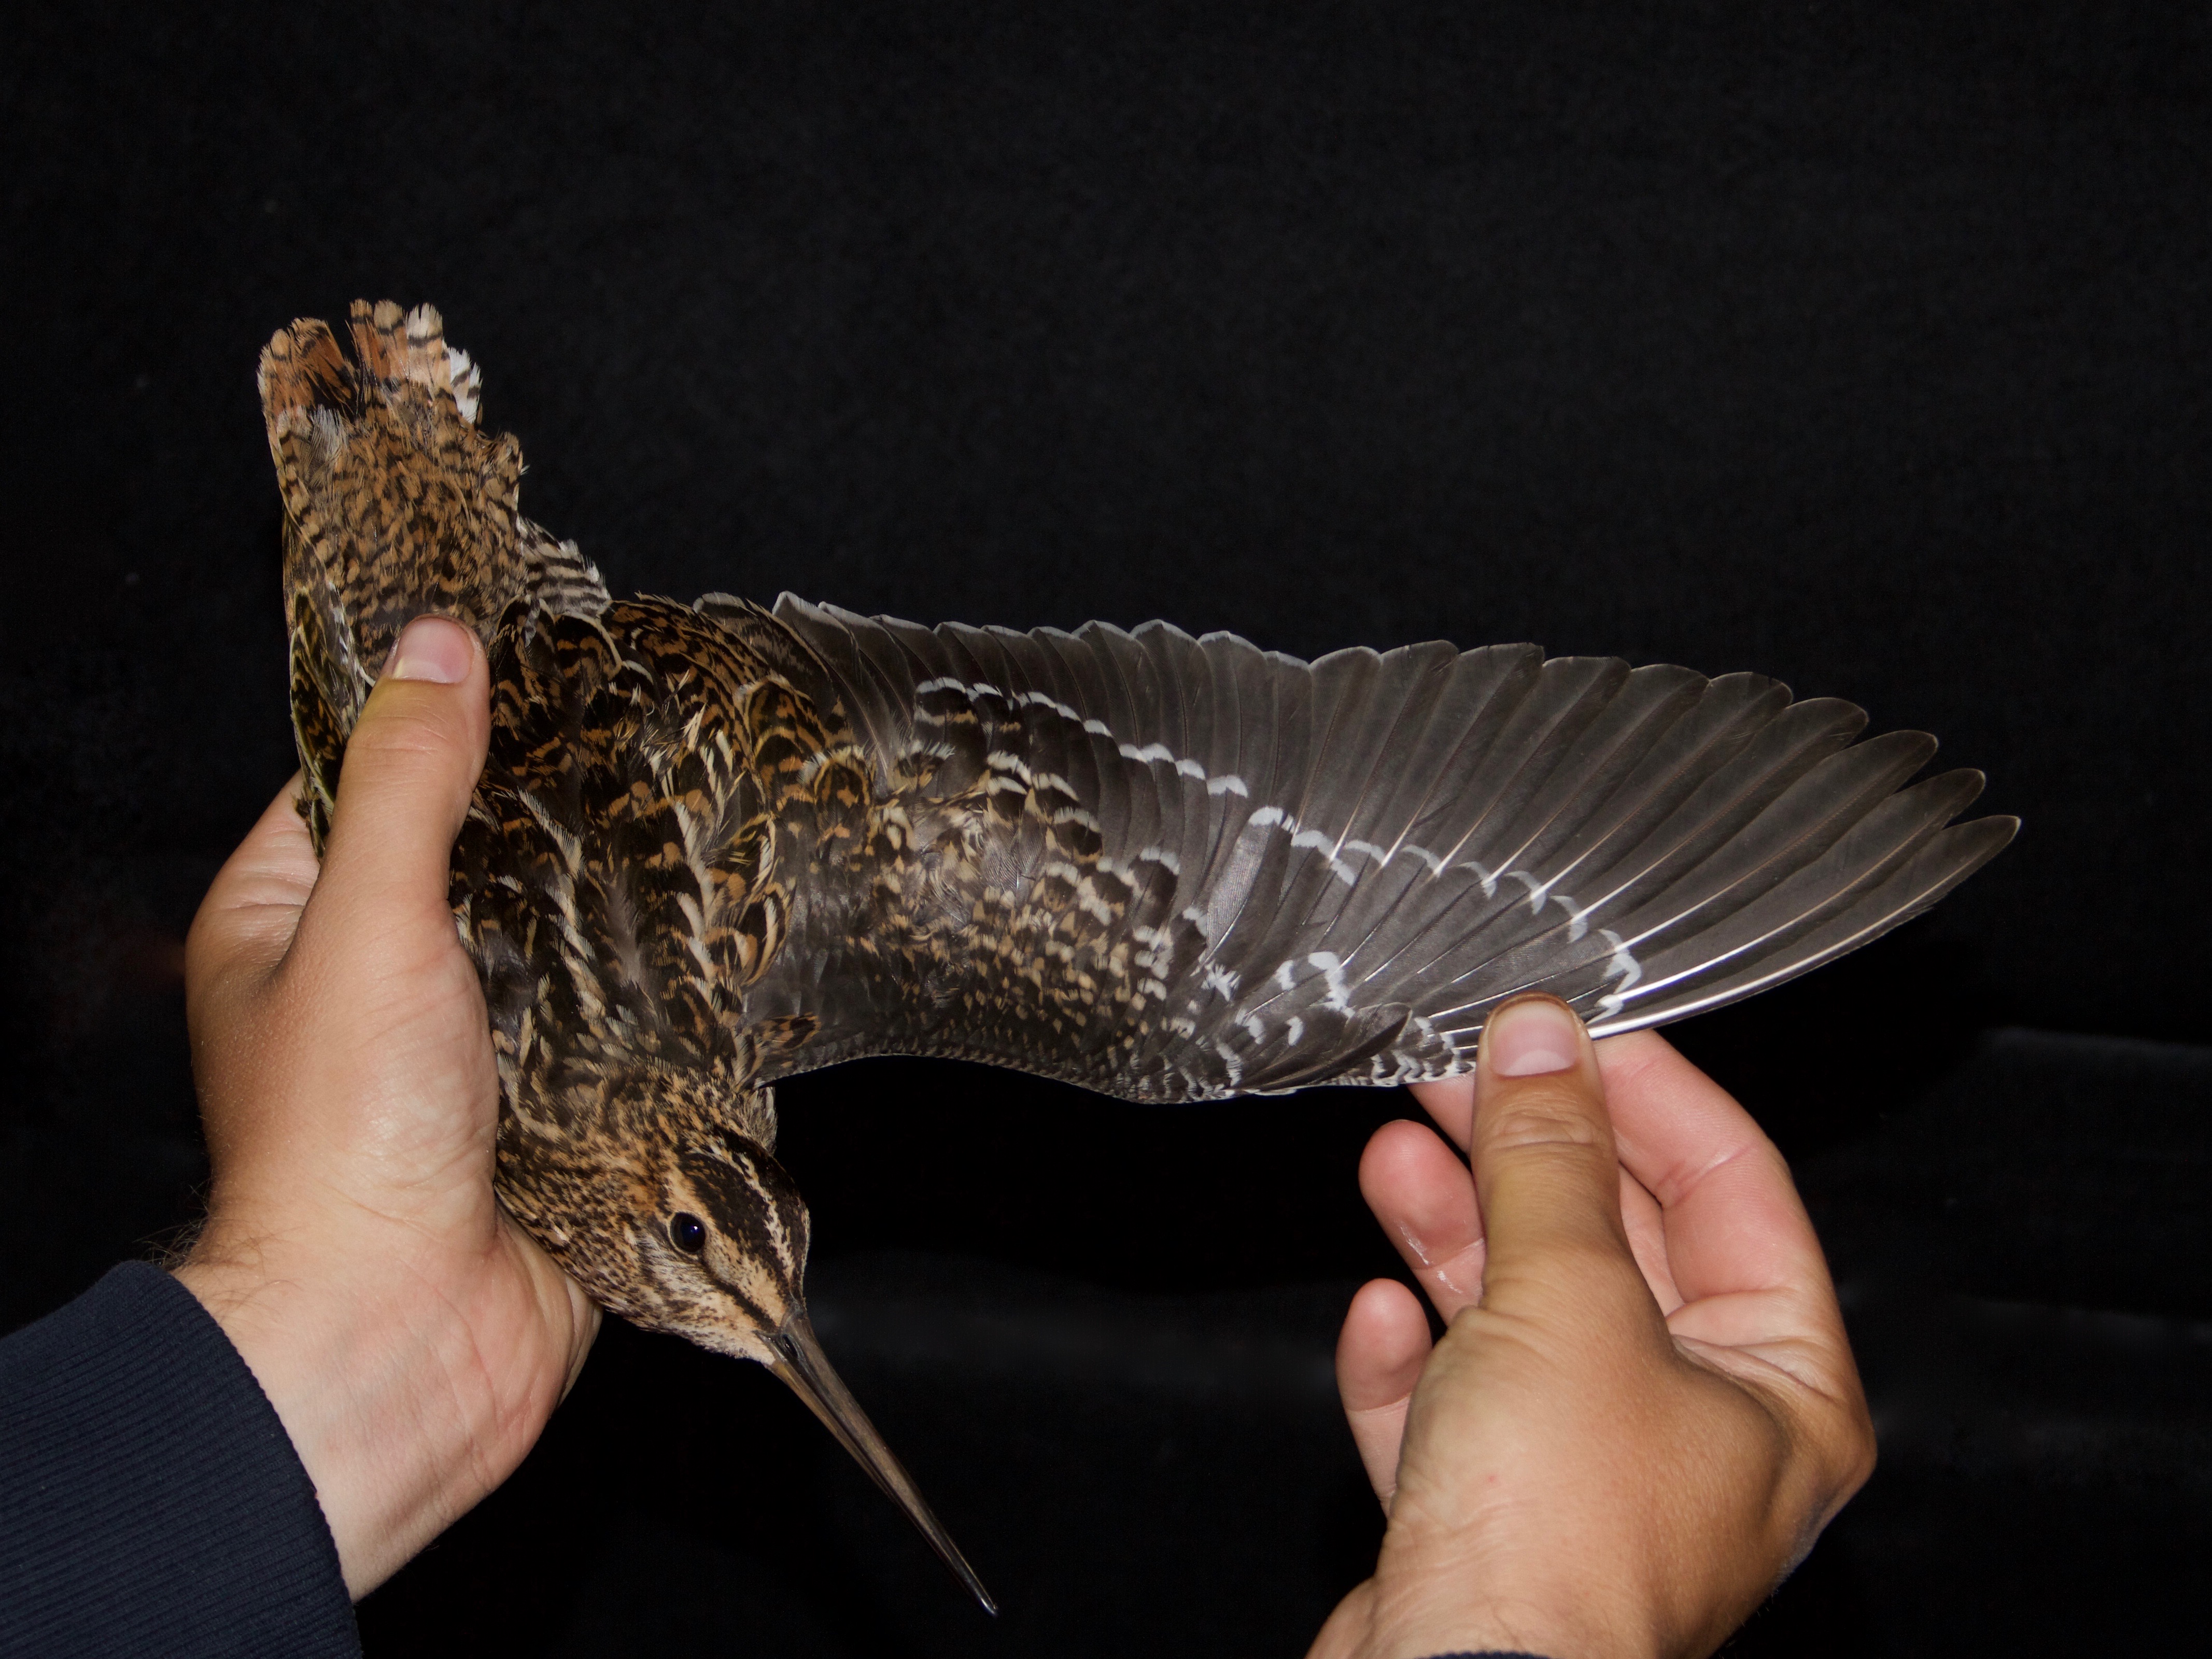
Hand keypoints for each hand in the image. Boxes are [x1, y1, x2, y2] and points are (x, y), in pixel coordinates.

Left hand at [174, 616, 598, 1597]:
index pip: (355, 782)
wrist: (400, 1333)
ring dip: (603, 913)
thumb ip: (412, 781)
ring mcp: (460, 1052)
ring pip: (542, 944)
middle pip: (466, 860)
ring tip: (678, 836)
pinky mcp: (541, 1111)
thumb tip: (434, 648)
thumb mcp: (367, 921)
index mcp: (286, 929)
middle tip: (626, 747)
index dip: (431, 721)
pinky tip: (696, 957)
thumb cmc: (343, 1144)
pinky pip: (600, 1031)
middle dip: (543, 818)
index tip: (518, 665)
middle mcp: (369, 984)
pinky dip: (642, 1003)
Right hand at [1310, 999, 1875, 1658]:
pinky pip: (1452, 1408)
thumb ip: (1549, 1160)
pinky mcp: (1491, 1520)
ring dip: (1456, 1234)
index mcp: (1781, 1391)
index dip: (1648, 1097)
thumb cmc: (1562, 1544)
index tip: (1572, 1028)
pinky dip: (1413, 1358)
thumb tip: (1539, 1040)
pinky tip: (1379, 1316)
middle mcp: (1697, 1435)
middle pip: (1617, 1247)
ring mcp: (1590, 1479)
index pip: (1735, 1192)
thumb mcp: (1568, 1300)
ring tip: (1397, 1158)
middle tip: (1463, 1073)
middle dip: (1530, 1156)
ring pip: (1523, 1317)